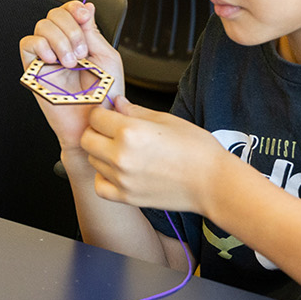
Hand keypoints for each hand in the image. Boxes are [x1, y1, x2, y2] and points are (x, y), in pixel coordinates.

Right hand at [18, 0, 125, 150]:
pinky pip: (28, 44)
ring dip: (60, 40)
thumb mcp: (106, 59)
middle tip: (82, 52)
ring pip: (42, 26)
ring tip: (71, 62)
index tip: (84, 15)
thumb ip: (93, 32)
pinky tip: (55, 61)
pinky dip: (42, 46)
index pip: (70, 11)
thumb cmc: (102, 98)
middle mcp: (62, 45)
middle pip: (55, 14)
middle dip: (71, 28)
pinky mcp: (33, 69)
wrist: (92, 123)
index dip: (74, 7)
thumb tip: (86, 6)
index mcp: (80, 40)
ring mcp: (47, 56)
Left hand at [80, 97, 231, 214]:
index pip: (95, 117)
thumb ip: (135, 111)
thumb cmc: (197, 150)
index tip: (109, 114)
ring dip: (101, 153)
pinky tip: (118, 171)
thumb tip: (116, 102)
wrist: (213, 183)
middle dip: (96, 131)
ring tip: (122, 150)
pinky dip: (104, 177)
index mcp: (130, 132)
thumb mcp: (166, 120)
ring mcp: (122, 179)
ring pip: (92, 160)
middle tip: (112, 130)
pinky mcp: (126, 196)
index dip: (102, 112)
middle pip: (87, 139)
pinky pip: (100, 185)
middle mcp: (121, 156)